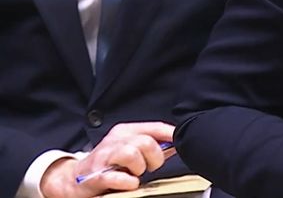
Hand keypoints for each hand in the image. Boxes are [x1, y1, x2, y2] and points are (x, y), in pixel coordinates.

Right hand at [39, 122, 174, 197]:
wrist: (73, 179)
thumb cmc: (107, 164)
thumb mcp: (128, 148)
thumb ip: (151, 145)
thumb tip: (175, 145)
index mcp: (124, 132)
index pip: (154, 127)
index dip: (170, 134)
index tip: (180, 141)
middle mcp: (114, 141)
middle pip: (145, 142)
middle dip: (154, 157)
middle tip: (149, 167)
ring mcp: (104, 158)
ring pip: (132, 154)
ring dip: (139, 168)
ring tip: (134, 174)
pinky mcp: (97, 177)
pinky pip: (120, 178)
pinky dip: (128, 183)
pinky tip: (127, 183)